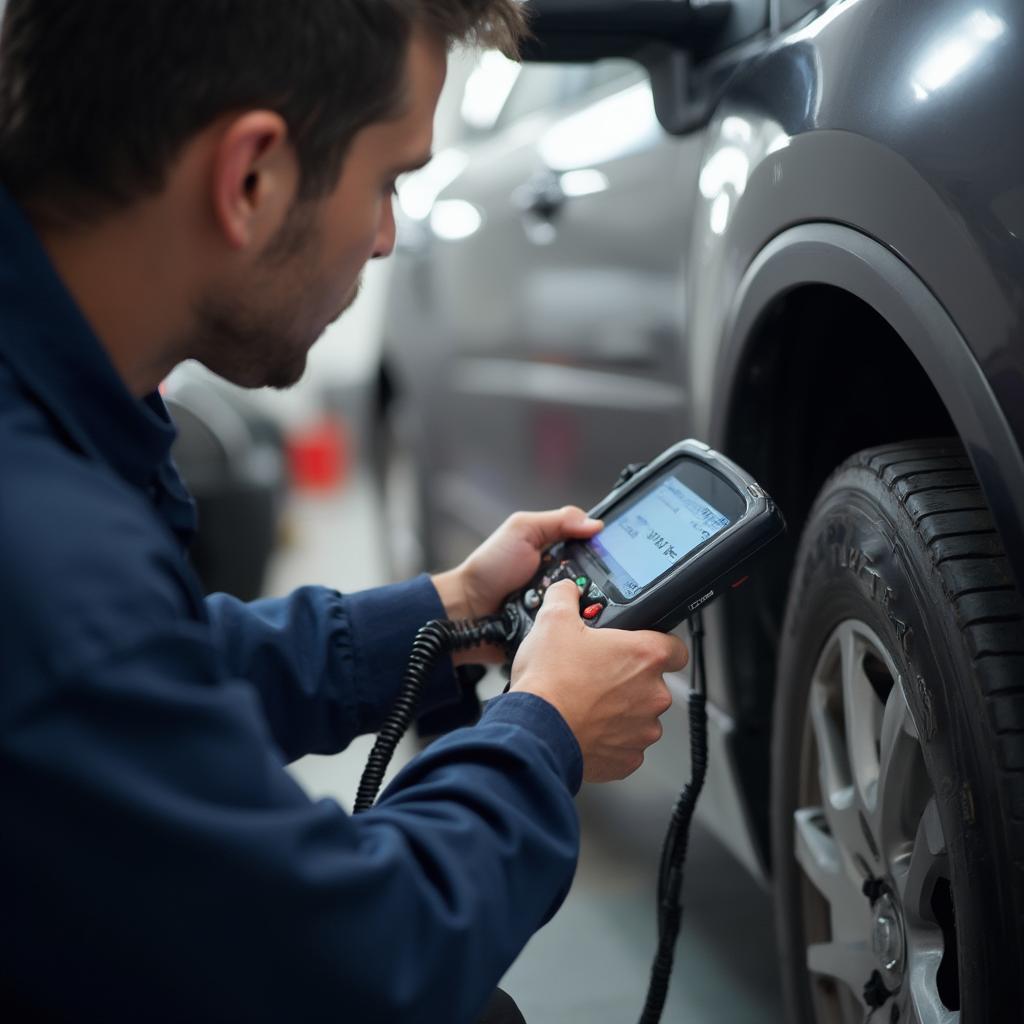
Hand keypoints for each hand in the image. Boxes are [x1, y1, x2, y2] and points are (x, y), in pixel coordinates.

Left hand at [432, 506, 601, 661]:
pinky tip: (569, 621)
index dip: (605, 548)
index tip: (615, 551)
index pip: (595, 546)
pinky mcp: (556, 627)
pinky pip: (574, 625)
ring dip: (584, 603)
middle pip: (600, 577)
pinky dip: (571, 622)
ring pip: (591, 604)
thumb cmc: (490, 567)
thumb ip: (557, 521)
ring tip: (573, 600)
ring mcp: (561, 603)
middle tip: (584, 578)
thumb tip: (595, 524)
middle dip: (597, 579)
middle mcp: (565, 576)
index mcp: (559, 549)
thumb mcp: (522, 530)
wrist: (468, 609)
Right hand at [510, 579, 687, 782]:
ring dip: (619, 710)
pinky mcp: (628, 759)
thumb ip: (566, 597)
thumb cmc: (549, 681)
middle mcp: (653, 694)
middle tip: (596, 674)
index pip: (676, 648)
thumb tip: (568, 590)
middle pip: (652, 682)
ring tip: (586, 702)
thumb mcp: (553, 621)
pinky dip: (609, 738)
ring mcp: (643, 729)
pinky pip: (625, 745)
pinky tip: (585, 726)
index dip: (657, 645)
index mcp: (645, 656)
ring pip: (639, 715)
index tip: (638, 647)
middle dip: (628, 679)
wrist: (535, 731)